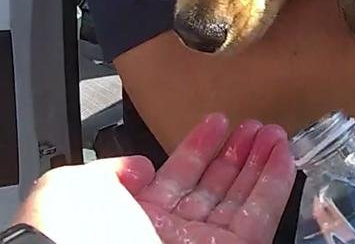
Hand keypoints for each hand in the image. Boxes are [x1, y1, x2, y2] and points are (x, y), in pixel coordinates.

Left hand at [14, 114, 295, 243]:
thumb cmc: (72, 236)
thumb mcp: (73, 188)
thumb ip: (110, 170)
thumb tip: (140, 168)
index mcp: (136, 217)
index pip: (178, 174)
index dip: (199, 145)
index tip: (217, 121)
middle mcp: (173, 232)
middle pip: (215, 186)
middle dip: (237, 153)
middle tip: (255, 126)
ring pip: (242, 199)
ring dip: (261, 163)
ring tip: (274, 134)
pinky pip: (260, 217)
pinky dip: (275, 185)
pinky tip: (282, 156)